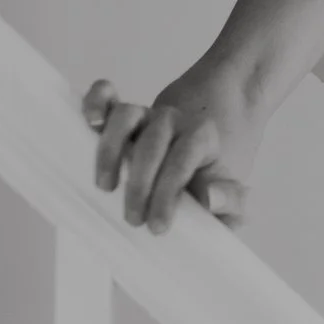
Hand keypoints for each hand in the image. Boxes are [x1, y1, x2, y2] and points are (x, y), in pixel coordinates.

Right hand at [81, 75, 245, 232]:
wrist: (214, 133)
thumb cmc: (212, 176)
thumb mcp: (233, 194)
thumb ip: (232, 201)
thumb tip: (210, 198)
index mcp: (202, 137)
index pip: (182, 161)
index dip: (167, 195)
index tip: (158, 227)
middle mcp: (173, 120)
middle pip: (152, 144)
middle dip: (139, 184)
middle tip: (133, 219)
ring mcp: (146, 114)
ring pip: (125, 116)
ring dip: (110, 150)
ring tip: (105, 186)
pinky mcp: (123, 114)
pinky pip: (106, 95)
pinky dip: (94, 102)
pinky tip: (91, 122)